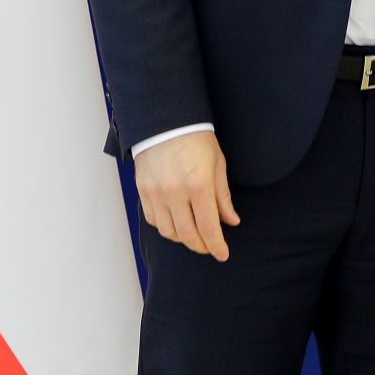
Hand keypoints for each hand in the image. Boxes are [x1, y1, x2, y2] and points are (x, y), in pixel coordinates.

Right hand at [134, 131, 239, 260]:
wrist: (166, 120)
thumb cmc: (197, 139)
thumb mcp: (217, 164)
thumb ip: (223, 196)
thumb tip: (231, 221)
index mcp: (199, 185)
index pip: (209, 228)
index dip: (217, 246)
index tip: (223, 254)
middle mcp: (175, 192)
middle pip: (188, 235)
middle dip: (201, 246)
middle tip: (210, 247)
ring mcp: (156, 193)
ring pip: (169, 232)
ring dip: (183, 238)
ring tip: (194, 234)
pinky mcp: (143, 191)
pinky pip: (153, 220)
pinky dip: (166, 226)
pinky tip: (176, 221)